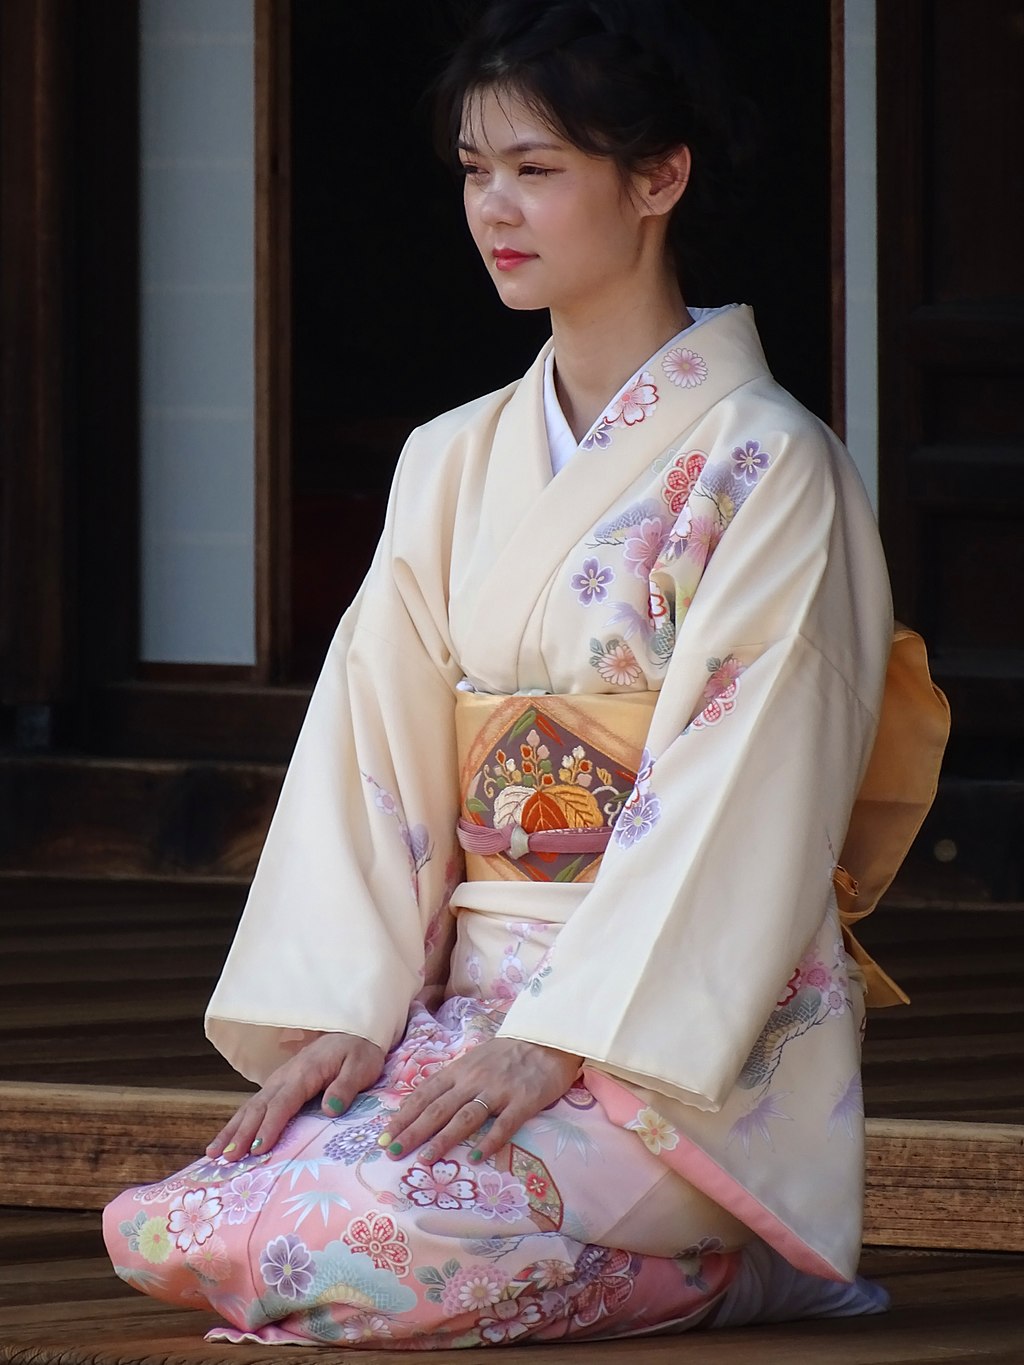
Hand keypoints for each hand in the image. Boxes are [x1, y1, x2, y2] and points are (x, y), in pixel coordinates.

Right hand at [205, 1032, 384, 1158]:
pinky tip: (225, 1142)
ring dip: (232, 1130)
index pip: (283, 1102)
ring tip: (215, 1154)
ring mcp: (278, 1081)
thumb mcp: (361, 1066)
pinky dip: (237, 1124)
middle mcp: (286, 1076)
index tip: (258, 1149)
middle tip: (228, 1159)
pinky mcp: (278, 1086)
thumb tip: (331, 1109)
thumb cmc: (359, 1052)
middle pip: (259, 1107)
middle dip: (242, 1133)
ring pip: (250, 1107)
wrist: (352, 1033)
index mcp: (305, 1072)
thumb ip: (346, 1086)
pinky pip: (254, 1105)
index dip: (270, 1126)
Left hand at [381, 1037, 580, 1165]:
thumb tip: (422, 1104)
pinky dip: (490, 1142)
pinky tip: (477, 1158)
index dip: (404, 1116)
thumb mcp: (473, 1060)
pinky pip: (505, 1124)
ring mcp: (498, 1090)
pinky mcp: (523, 1100)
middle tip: (392, 1152)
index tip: (385, 1135)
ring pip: (465, 1117)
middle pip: (438, 1109)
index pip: (425, 1094)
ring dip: (443, 1140)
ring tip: (425, 1160)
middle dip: (413, 1132)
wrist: (547, 1038)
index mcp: (459, 1070)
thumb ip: (452, 1081)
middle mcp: (473, 1080)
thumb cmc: (507, 1054)